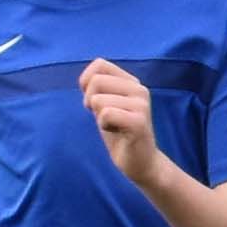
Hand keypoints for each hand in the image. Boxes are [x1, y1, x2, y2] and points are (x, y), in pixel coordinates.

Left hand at [80, 57, 165, 183]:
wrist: (140, 161)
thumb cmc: (119, 132)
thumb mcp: (106, 105)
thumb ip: (98, 88)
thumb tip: (85, 80)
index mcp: (132, 82)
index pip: (99, 64)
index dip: (87, 82)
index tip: (95, 101)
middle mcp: (139, 89)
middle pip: (95, 81)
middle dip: (90, 101)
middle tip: (104, 117)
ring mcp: (141, 104)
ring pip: (98, 99)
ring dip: (99, 117)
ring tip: (114, 126)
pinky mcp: (139, 121)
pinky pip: (106, 114)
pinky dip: (104, 125)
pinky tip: (118, 132)